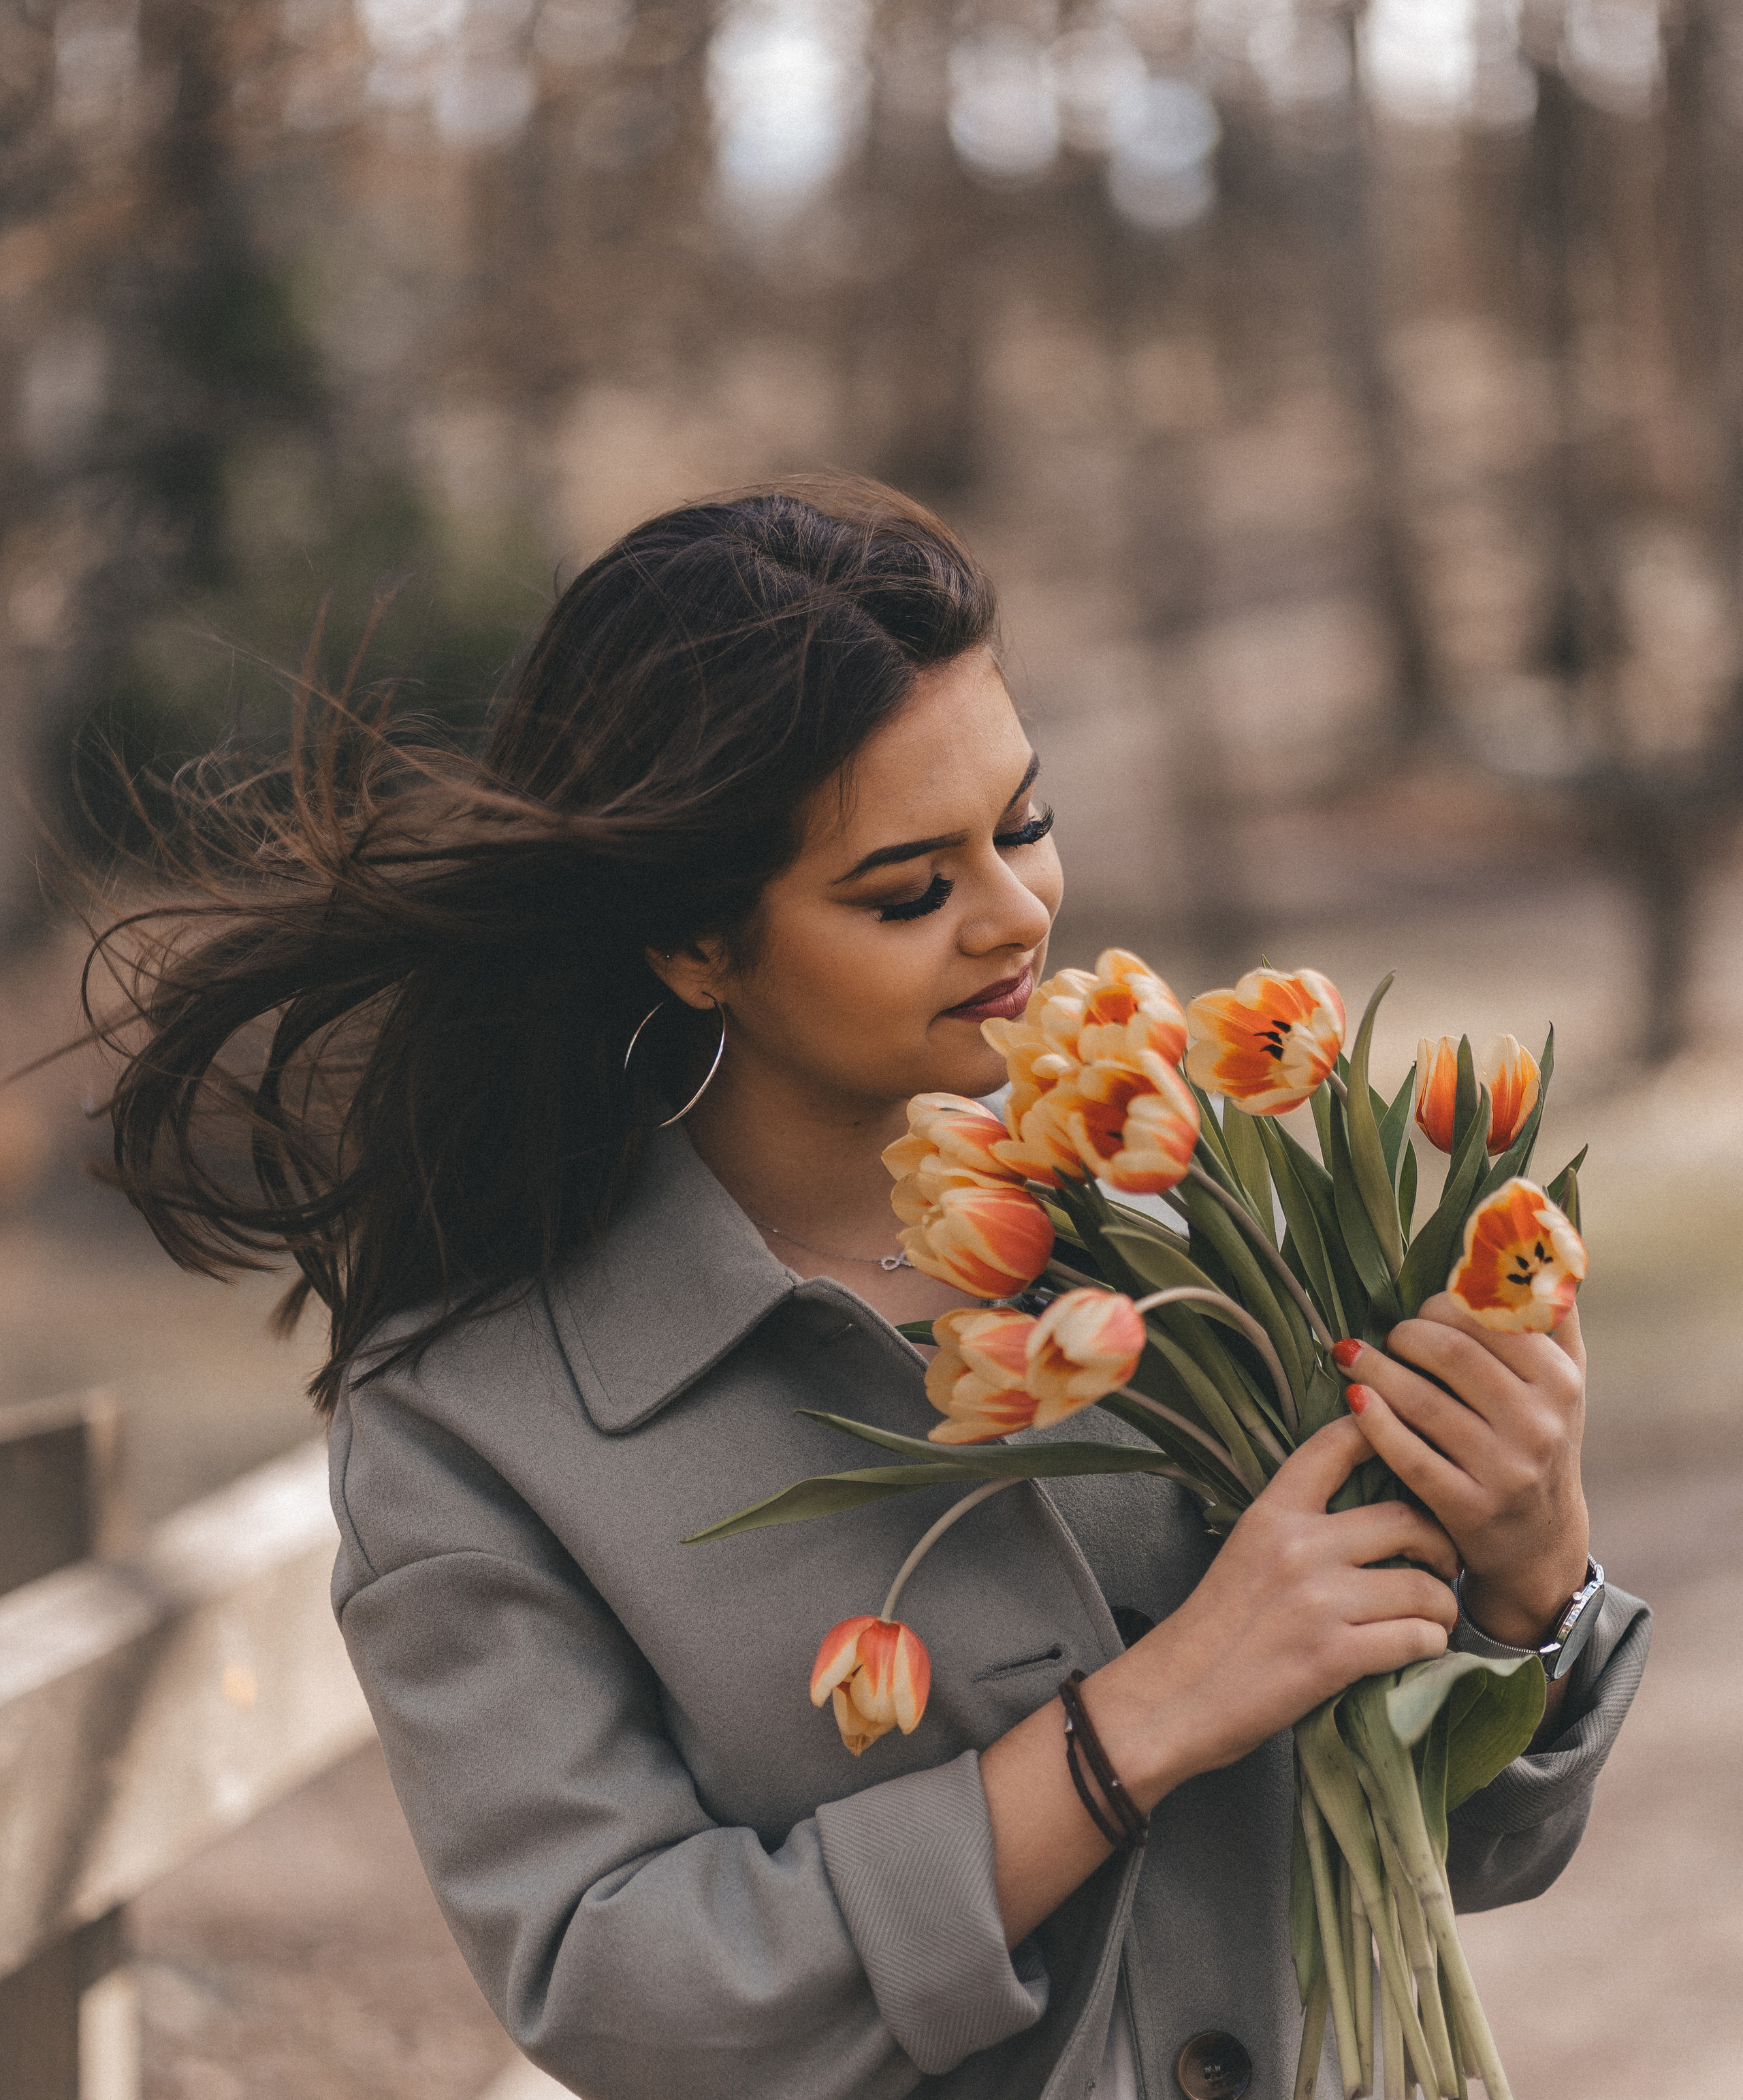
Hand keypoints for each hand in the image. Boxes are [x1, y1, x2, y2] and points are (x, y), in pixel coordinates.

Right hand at [1095, 1417, 1458, 1802]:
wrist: (1174, 1698)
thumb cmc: (1212, 1630)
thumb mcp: (1246, 1552)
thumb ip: (1298, 1527)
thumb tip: (1371, 1516)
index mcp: (1272, 1513)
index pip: (1337, 1445)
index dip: (1385, 1433)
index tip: (1411, 1451)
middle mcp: (1298, 1546)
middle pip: (1406, 1517)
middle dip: (1441, 1542)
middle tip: (1443, 1563)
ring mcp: (1318, 1601)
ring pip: (1423, 1586)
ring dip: (1441, 1606)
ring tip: (1433, 1616)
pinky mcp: (1334, 1656)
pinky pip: (1417, 1638)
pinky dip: (1429, 1644)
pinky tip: (1418, 1648)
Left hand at [1336, 1294, 1589, 1650]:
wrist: (1539, 1539)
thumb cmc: (1539, 1436)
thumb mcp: (1561, 1379)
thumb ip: (1550, 1313)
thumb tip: (1540, 1233)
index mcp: (1559, 1380)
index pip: (1488, 1319)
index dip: (1441, 1306)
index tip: (1419, 1311)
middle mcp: (1539, 1423)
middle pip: (1450, 1355)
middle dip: (1404, 1335)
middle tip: (1385, 1336)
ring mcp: (1505, 1469)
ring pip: (1422, 1402)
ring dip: (1374, 1370)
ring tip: (1348, 1354)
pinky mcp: (1468, 1507)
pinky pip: (1408, 1455)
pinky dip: (1373, 1421)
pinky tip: (1353, 1399)